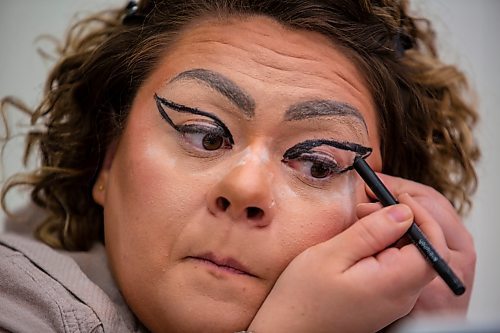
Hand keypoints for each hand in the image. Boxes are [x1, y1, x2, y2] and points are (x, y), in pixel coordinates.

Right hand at [249, 200, 443, 332]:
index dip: (423, 218)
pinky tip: (359, 243)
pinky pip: (396, 269)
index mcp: (392, 285)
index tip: (399, 198)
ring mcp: (393, 302)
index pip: (433, 247)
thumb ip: (370, 232)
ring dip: (393, 234)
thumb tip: (404, 212)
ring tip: (361, 222)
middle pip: (424, 251)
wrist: (288, 331)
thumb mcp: (331, 254)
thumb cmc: (302, 298)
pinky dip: (385, 248)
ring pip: (410, 258)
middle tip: (371, 207)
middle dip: (406, 222)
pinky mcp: (382, 301)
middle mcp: (401, 297)